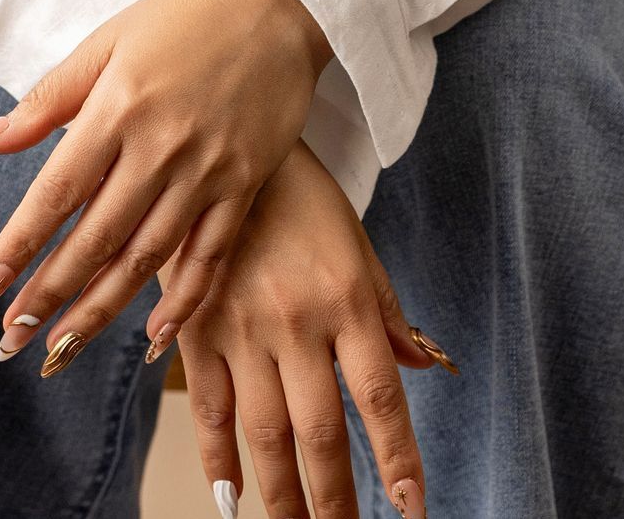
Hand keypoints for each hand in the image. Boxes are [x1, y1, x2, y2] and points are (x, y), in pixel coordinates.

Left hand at [0, 0, 332, 363]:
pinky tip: (153, 338)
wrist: (275, 2)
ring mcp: (207, 169)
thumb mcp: (106, 42)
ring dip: (100, 310)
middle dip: (49, 295)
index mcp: (118, 106)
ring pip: (146, 258)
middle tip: (11, 340)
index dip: (19, 245)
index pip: (57, 192)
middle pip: (96, 238)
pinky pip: (210, 255)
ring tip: (60, 349)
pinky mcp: (244, 184)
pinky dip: (183, 301)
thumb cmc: (180, 18)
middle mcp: (161, 145)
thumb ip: (46, 100)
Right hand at [168, 139, 450, 518]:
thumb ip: (387, 313)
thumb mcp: (355, 243)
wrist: (226, 141)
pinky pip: (210, 408)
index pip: (381, 396)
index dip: (399, 459)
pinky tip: (233, 499)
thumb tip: (427, 368)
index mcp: (347, 296)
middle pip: (322, 432)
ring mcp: (242, 326)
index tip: (410, 510)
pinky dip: (221, 460)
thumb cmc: (301, 195)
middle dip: (336, 503)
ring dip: (283, 498)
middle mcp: (297, 318)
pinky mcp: (196, 326)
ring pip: (266, 434)